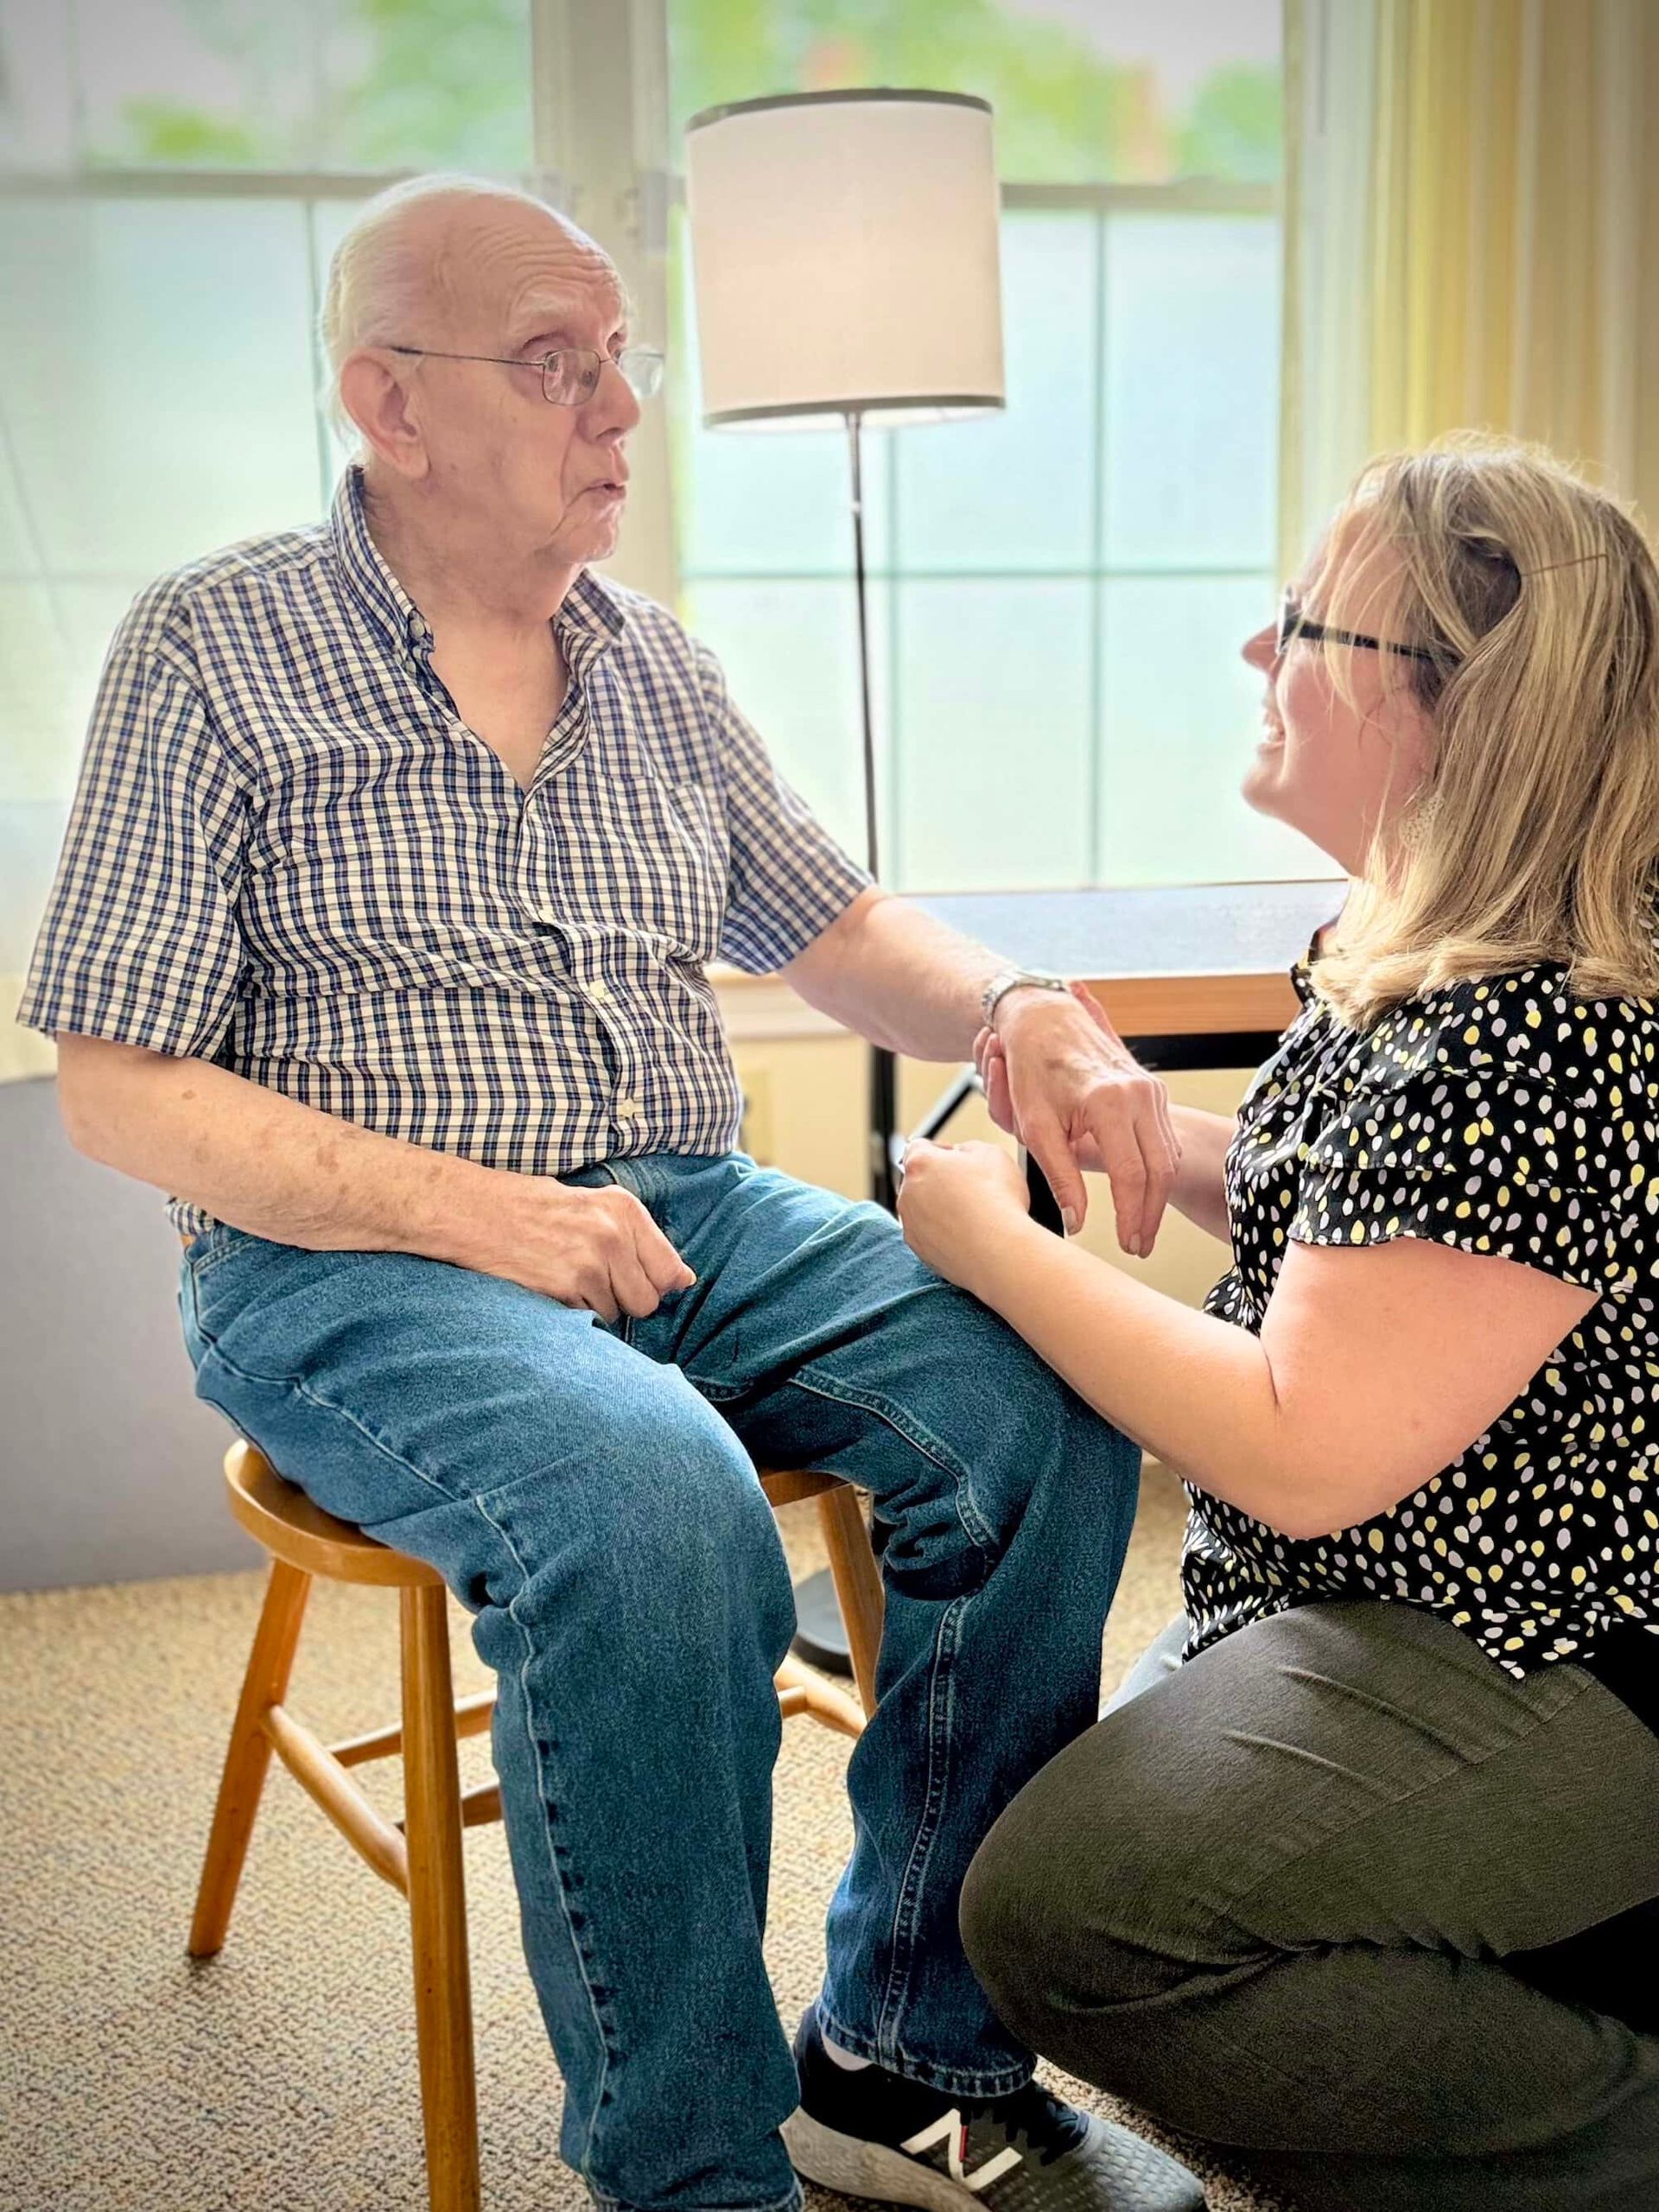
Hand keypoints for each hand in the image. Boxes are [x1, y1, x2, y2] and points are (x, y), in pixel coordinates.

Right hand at [464, 1175, 695, 1320]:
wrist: (473, 1211)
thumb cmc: (532, 1207)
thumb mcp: (593, 1205)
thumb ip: (638, 1239)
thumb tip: (684, 1280)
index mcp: (624, 1210)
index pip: (670, 1270)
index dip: (656, 1285)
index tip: (638, 1284)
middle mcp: (612, 1234)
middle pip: (647, 1301)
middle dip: (625, 1300)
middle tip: (594, 1282)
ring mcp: (588, 1262)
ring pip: (615, 1314)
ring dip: (595, 1307)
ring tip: (566, 1279)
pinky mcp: (564, 1287)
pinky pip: (586, 1319)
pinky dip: (572, 1313)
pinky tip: (552, 1287)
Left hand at [897, 1137, 1029, 1292]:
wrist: (999, 1250)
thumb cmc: (997, 1200)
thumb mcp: (992, 1153)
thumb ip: (969, 1148)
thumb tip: (963, 1156)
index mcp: (920, 1163)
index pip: (920, 1147)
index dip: (943, 1151)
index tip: (960, 1160)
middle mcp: (907, 1193)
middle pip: (920, 1180)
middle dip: (941, 1181)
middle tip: (971, 1189)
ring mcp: (911, 1225)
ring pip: (923, 1210)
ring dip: (942, 1209)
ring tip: (974, 1216)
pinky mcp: (920, 1251)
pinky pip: (930, 1235)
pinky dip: (945, 1234)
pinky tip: (969, 1235)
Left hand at [986, 981, 1179, 1254]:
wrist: (1046, 1018)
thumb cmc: (1032, 1070)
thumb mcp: (1035, 1126)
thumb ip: (1058, 1176)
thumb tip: (1075, 1222)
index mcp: (1109, 1102)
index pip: (1131, 1174)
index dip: (1132, 1216)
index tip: (1128, 1244)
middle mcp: (1140, 1094)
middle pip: (1160, 1171)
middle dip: (1150, 1216)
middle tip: (1138, 1247)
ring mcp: (1152, 1091)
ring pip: (1168, 1158)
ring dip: (1157, 1199)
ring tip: (1140, 1231)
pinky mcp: (1154, 1092)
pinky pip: (1164, 1142)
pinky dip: (1157, 1173)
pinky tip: (1144, 1198)